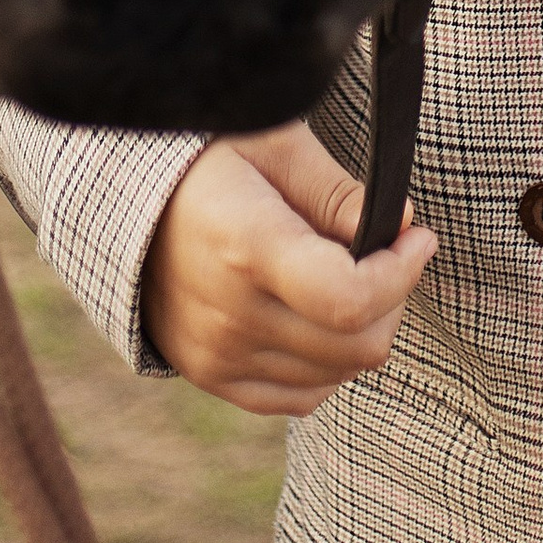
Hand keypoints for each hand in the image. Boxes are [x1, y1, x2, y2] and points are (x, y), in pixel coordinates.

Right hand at [144, 123, 436, 416]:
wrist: (125, 197)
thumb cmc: (210, 156)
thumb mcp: (275, 145)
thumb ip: (338, 192)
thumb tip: (404, 226)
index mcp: (245, 244)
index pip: (348, 297)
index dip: (401, 274)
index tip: (418, 237)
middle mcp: (228, 312)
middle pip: (354, 343)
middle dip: (393, 297)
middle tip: (389, 251)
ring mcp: (215, 354)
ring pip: (336, 374)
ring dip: (362, 329)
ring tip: (348, 275)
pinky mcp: (209, 375)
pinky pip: (300, 397)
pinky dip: (327, 363)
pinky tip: (319, 315)